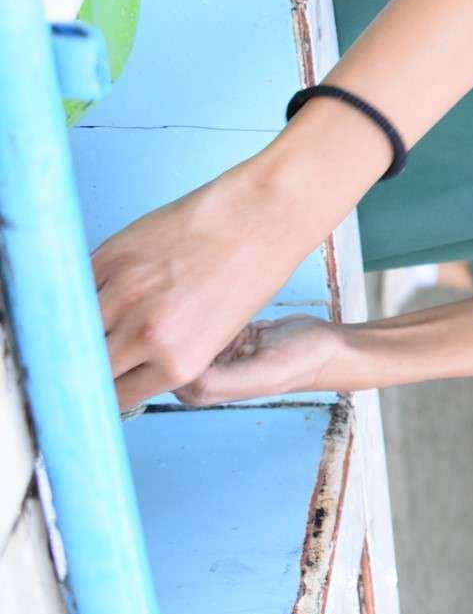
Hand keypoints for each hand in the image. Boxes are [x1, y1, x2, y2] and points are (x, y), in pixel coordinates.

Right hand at [93, 161, 329, 406]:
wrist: (258, 217)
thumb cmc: (249, 273)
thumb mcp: (215, 334)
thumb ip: (170, 354)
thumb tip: (129, 363)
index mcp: (179, 362)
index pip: (117, 396)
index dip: (104, 394)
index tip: (98, 387)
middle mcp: (146, 334)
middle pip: (89, 369)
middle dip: (87, 368)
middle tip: (86, 361)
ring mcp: (124, 294)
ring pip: (73, 329)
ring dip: (76, 331)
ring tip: (84, 328)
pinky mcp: (112, 258)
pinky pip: (76, 288)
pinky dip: (79, 294)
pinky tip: (91, 294)